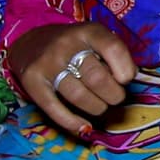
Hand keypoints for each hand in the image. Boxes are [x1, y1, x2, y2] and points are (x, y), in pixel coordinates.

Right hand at [6, 22, 137, 137]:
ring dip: (96, 108)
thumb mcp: (95, 40)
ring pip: (79, 96)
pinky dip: (72, 122)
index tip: (125, 79)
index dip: (125, 69)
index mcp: (87, 32)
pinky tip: (84, 127)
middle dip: (113, 95)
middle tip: (114, 98)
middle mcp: (66, 45)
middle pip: (97, 78)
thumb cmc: (74, 47)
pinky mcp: (32, 81)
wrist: (29, 44)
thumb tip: (129, 79)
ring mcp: (47, 63)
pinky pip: (55, 108)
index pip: (113, 48)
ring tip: (99, 106)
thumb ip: (115, 55)